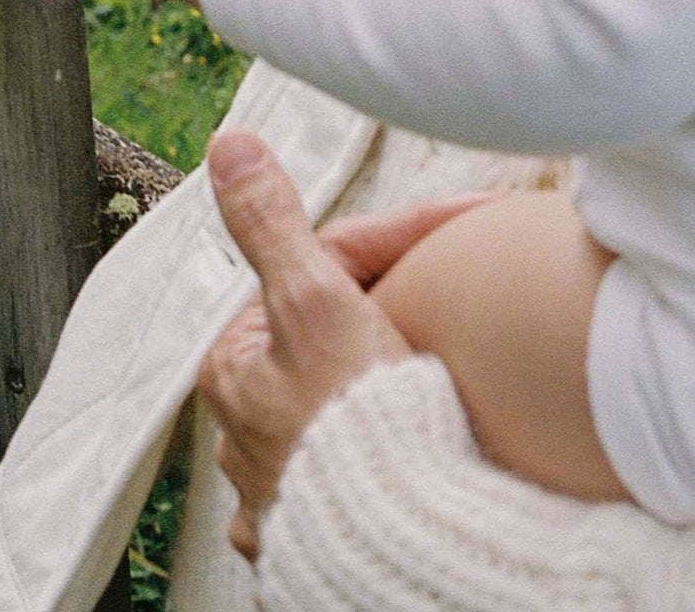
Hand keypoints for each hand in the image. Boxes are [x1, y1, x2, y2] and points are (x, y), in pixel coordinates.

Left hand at [199, 132, 418, 560]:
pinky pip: (345, 476)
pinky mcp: (321, 532)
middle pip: (324, 335)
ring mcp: (282, 488)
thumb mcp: (313, 302)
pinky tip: (399, 449)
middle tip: (456, 288)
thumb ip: (272, 222)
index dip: (397, 239)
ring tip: (436, 368)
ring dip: (380, 379)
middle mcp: (246, 432)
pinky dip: (374, 452)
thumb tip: (230, 148)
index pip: (320, 269)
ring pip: (333, 404)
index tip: (465, 223)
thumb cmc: (353, 432)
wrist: (399, 546)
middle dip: (386, 306)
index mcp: (235, 366)